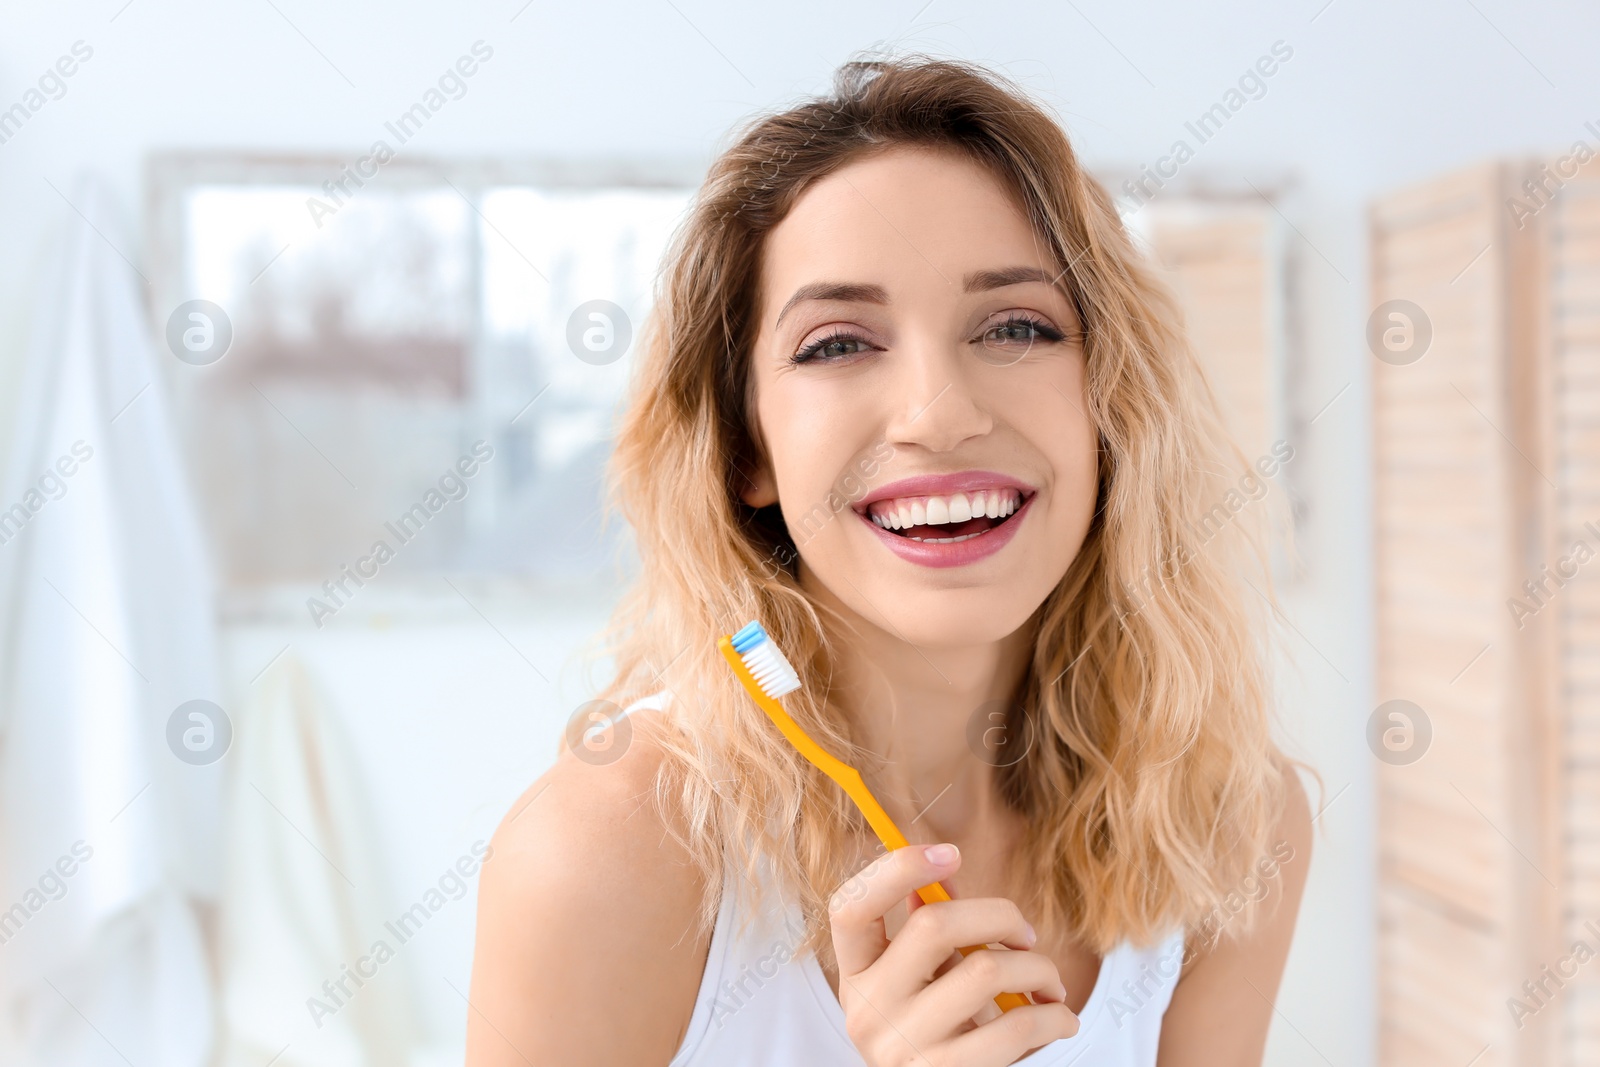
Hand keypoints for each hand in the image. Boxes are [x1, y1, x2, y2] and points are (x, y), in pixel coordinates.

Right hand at [828, 842, 1080, 1066]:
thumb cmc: (938, 1032)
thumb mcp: (918, 983)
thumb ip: (926, 933)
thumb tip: (945, 877)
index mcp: (855, 975)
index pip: (851, 906)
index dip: (897, 869)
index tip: (951, 854)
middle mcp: (868, 1011)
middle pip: (933, 926)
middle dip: (1000, 916)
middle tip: (1026, 934)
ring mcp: (903, 1047)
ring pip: (986, 970)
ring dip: (1037, 968)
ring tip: (1049, 981)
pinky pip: (1015, 1026)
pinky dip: (1053, 1015)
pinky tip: (1059, 1017)